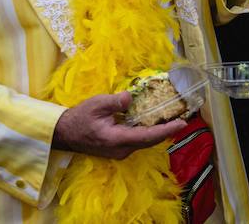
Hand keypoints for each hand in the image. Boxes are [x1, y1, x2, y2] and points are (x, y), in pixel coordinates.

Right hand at [51, 92, 186, 158]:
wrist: (63, 134)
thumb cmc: (79, 118)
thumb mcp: (96, 104)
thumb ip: (114, 102)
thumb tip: (129, 98)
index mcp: (116, 140)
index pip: (147, 136)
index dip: (166, 130)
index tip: (182, 123)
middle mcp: (121, 149)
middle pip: (150, 141)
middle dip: (168, 131)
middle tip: (184, 118)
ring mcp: (120, 151)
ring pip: (145, 142)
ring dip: (160, 132)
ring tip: (175, 120)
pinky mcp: (119, 149)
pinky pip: (139, 141)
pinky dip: (150, 133)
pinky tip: (158, 123)